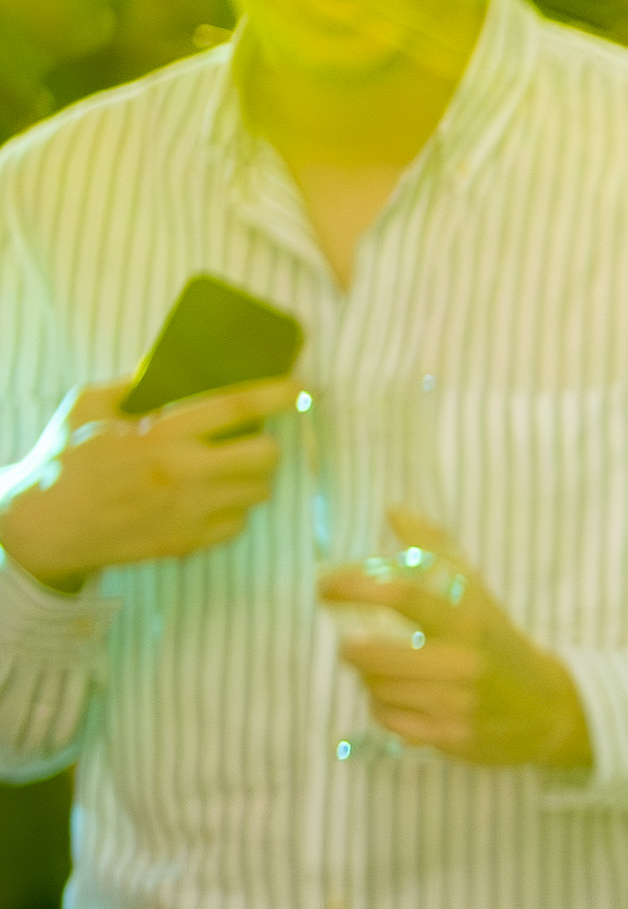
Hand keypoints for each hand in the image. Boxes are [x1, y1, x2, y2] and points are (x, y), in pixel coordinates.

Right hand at [5, 379, 282, 590]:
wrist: (46, 525)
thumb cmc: (65, 459)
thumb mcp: (88, 407)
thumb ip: (132, 385)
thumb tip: (167, 365)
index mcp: (159, 435)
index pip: (235, 407)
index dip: (275, 394)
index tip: (300, 388)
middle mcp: (183, 474)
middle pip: (266, 455)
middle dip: (264, 443)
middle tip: (249, 439)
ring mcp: (189, 512)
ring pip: (259, 491)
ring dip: (250, 477)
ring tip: (225, 469)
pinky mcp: (189, 542)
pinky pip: (239, 523)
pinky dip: (231, 508)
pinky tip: (208, 498)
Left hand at [320, 514, 594, 770]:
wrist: (550, 708)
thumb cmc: (500, 643)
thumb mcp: (476, 593)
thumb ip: (435, 550)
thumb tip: (395, 509)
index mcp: (467, 619)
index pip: (401, 595)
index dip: (353, 586)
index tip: (323, 586)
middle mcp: (462, 661)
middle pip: (370, 652)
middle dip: (351, 647)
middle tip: (351, 642)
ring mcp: (456, 702)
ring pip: (375, 688)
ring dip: (370, 679)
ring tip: (382, 671)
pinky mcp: (451, 735)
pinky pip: (389, 719)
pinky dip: (384, 708)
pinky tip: (398, 699)